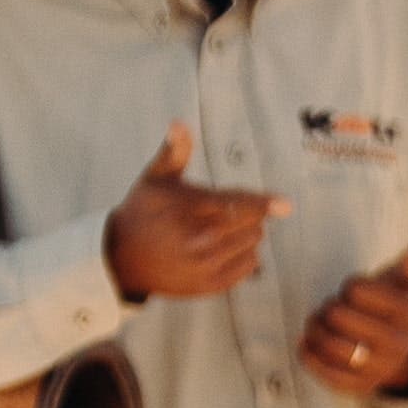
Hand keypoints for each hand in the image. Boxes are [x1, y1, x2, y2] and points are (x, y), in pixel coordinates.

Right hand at [105, 126, 286, 299]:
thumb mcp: (155, 177)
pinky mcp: (212, 284)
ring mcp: (206, 265)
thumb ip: (175, 151)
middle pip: (252, 224)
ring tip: (218, 230)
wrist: (122, 258)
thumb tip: (179, 123)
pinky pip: (250, 266)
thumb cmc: (143, 211)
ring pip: (253, 244)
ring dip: (245, 234)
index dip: (263, 203)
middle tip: (220, 212)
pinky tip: (221, 249)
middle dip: (247, 213)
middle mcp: (200, 240)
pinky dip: (244, 256)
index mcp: (189, 209)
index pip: (235, 205)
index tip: (285, 205)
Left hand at [302, 242, 407, 397]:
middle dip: (328, 307)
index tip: (356, 294)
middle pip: (338, 315)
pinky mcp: (357, 387)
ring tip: (317, 323)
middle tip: (332, 308)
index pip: (355, 289)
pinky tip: (310, 342)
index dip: (349, 288)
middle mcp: (397, 344)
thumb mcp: (401, 286)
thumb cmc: (389, 310)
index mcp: (407, 314)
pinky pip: (321, 369)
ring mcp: (378, 369)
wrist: (395, 355)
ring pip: (328, 344)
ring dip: (314, 329)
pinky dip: (308, 353)